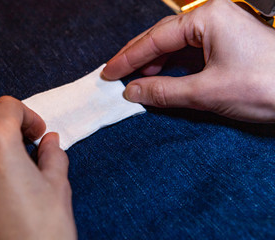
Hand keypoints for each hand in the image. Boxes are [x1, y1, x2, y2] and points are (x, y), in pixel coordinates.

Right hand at [102, 0, 274, 122]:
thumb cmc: (265, 87)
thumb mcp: (206, 92)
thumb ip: (164, 91)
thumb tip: (132, 92)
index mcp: (206, 19)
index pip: (155, 39)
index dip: (128, 58)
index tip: (109, 73)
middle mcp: (211, 18)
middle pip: (162, 37)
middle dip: (137, 58)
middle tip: (115, 76)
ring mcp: (219, 30)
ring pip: (175, 46)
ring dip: (154, 63)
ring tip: (135, 80)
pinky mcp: (224, 45)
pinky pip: (189, 53)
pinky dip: (172, 67)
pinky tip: (160, 77)